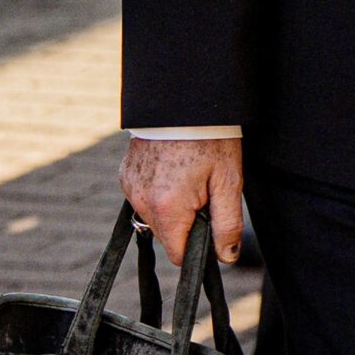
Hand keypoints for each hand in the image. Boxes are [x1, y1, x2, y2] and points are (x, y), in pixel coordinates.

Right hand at [120, 136, 243, 265]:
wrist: (184, 98)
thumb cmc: (210, 138)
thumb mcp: (228, 181)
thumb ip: (228, 224)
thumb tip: (226, 256)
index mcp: (166, 208)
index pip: (179, 255)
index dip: (197, 245)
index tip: (209, 220)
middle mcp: (141, 201)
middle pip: (167, 236)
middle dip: (186, 222)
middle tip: (202, 189)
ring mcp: (130, 187)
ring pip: (155, 217)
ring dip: (171, 207)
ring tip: (187, 175)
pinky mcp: (125, 175)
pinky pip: (144, 198)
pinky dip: (158, 191)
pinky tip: (172, 169)